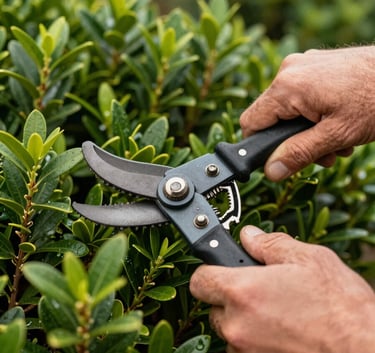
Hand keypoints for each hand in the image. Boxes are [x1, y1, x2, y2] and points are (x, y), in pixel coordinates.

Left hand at [190, 226, 374, 352]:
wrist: (364, 348)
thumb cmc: (340, 306)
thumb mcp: (306, 259)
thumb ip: (269, 244)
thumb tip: (248, 236)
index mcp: (243, 291)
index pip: (200, 280)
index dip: (209, 270)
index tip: (219, 268)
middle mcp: (238, 325)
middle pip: (213, 306)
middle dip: (229, 295)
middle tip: (256, 288)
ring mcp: (246, 350)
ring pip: (229, 329)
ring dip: (243, 319)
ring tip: (275, 310)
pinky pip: (244, 347)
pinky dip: (255, 337)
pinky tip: (280, 328)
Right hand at [240, 47, 374, 180]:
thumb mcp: (336, 135)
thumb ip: (298, 154)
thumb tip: (271, 172)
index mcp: (288, 87)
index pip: (251, 122)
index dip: (259, 146)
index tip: (277, 160)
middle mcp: (290, 71)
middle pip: (271, 117)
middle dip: (292, 142)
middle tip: (321, 155)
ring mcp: (303, 66)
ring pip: (288, 109)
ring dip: (307, 132)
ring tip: (336, 142)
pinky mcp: (315, 67)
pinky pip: (301, 96)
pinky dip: (315, 115)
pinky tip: (338, 124)